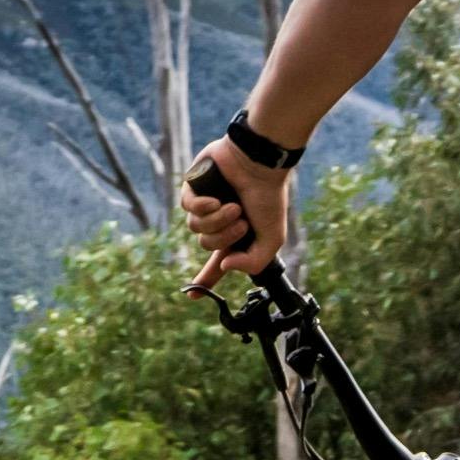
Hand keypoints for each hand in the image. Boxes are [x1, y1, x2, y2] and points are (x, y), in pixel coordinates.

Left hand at [181, 129, 291, 287]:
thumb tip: (225, 265)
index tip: (194, 295)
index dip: (207, 279)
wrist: (259, 164)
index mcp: (235, 233)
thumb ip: (253, 263)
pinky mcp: (193, 187)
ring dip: (216, 220)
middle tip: (241, 221)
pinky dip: (203, 206)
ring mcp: (205, 203)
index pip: (217, 262)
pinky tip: (215, 199)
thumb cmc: (268, 198)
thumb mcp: (271, 239)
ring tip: (233, 206)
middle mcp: (218, 220)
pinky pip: (188, 208)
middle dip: (224, 237)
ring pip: (196, 228)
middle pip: (207, 245)